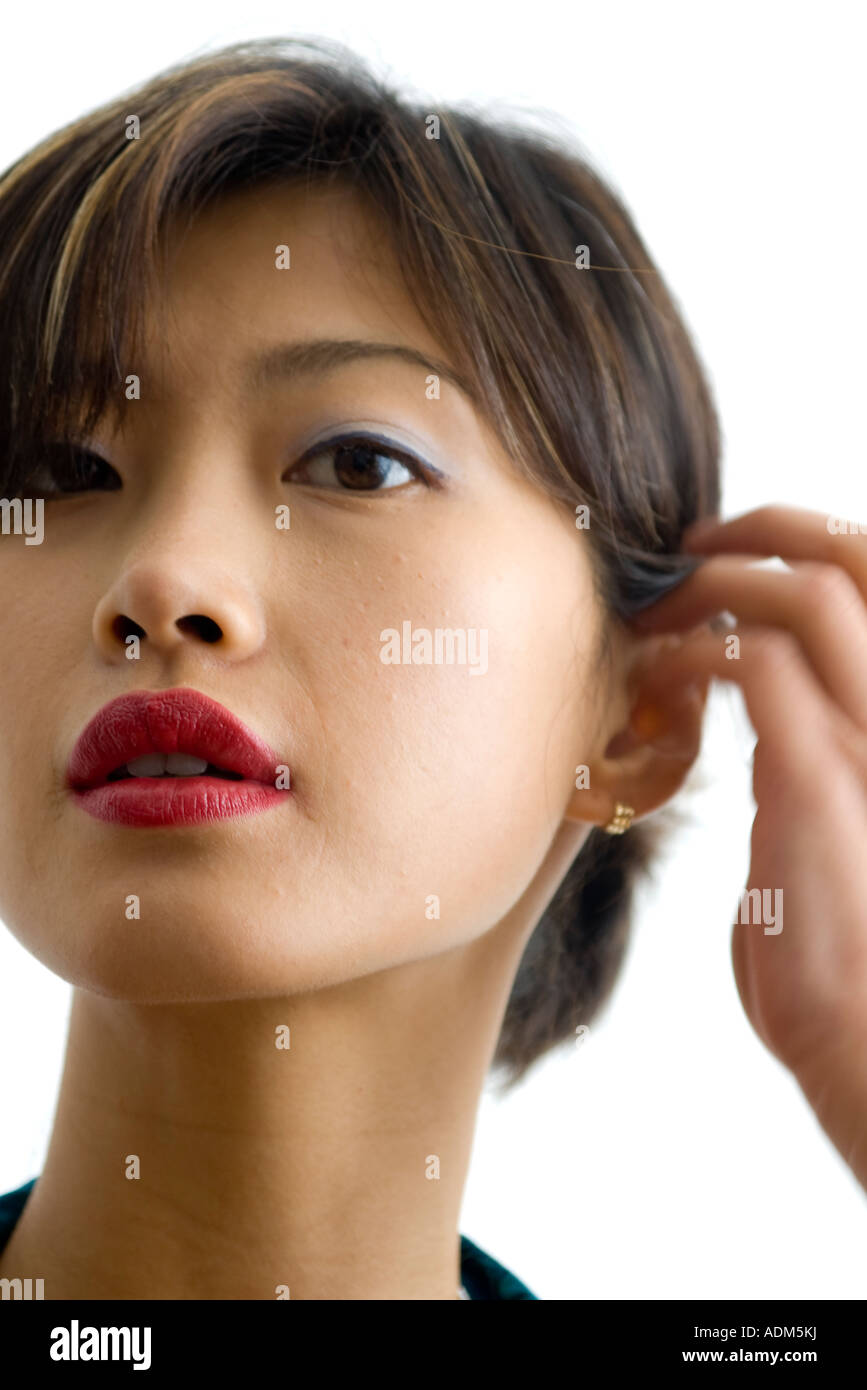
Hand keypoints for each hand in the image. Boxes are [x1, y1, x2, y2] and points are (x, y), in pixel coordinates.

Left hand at [630, 505, 866, 1188]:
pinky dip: (693, 653)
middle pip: (853, 558)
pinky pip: (756, 670)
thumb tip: (763, 740)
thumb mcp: (826, 840)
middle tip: (684, 553)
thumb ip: (804, 779)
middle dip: (759, 529)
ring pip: (807, 596)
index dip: (800, 544)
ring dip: (717, 583)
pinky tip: (657, 679)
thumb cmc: (831, 962)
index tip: (722, 557)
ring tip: (661, 609)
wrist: (863, 1048)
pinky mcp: (820, 787)